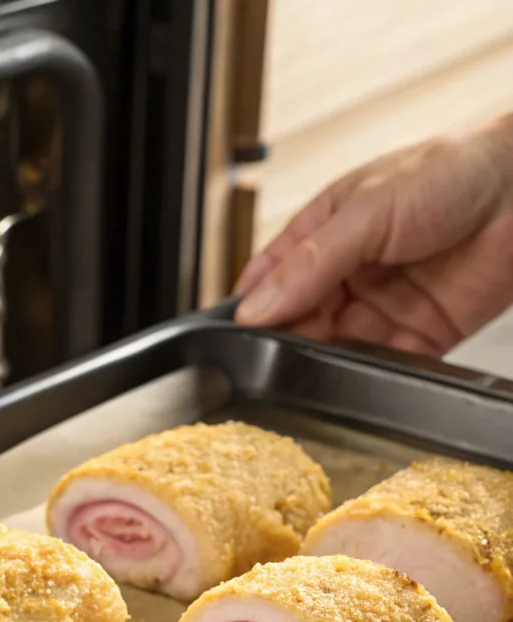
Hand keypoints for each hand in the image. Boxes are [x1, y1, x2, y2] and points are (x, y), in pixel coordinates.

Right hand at [234, 112, 512, 354]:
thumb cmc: (456, 170)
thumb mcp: (367, 211)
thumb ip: (310, 263)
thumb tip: (256, 306)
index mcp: (324, 232)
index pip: (271, 278)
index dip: (253, 307)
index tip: (240, 332)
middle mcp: (347, 272)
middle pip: (298, 320)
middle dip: (288, 338)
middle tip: (281, 353)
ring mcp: (380, 305)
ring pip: (333, 347)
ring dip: (323, 361)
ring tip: (318, 365)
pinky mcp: (417, 336)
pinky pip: (381, 366)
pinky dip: (368, 376)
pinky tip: (358, 374)